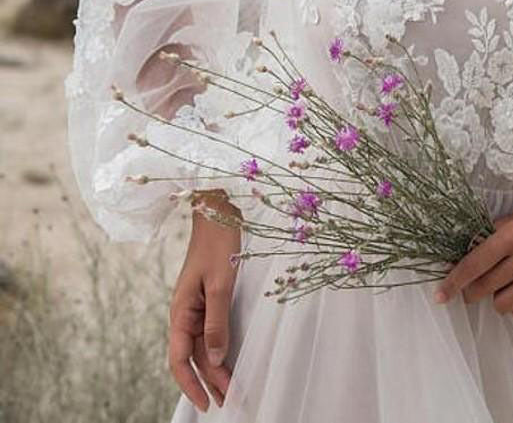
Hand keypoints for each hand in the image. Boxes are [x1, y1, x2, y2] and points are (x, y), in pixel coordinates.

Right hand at [168, 192, 241, 411]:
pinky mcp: (209, 296)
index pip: (180, 359)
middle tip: (229, 401)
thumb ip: (216, 322)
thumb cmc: (217, 242)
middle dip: (209, 380)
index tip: (207, 404)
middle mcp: (185, 312)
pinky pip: (211, 329)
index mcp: (180, 310)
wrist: (218, 209)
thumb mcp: (219, 283)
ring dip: (216, 366)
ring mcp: (196, 304)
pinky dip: (220, 347)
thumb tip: (214, 358)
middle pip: (193, 356)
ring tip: (232, 387)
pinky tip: (230, 357)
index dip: (192, 385)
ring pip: (203, 345)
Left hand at [433, 192, 512, 322]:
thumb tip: (463, 257)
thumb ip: (490, 236)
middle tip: (477, 286)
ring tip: (509, 284)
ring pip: (501, 305)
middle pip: (483, 288)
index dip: (453, 282)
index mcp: (511, 236)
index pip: (473, 265)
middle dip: (473, 290)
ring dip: (498, 298)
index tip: (440, 295)